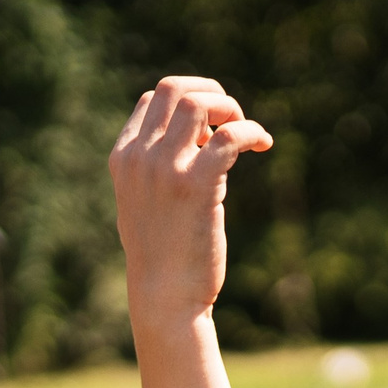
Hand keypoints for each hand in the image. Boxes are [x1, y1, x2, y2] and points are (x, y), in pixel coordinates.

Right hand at [110, 76, 273, 332]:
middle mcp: (140, 158)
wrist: (164, 298)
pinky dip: (252, 131)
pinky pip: (230, 137)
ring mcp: (166, 169)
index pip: (153, 100)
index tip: (209, 132)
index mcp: (123, 158)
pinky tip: (263, 145)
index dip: (186, 103)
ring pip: (200, 103)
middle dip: (210, 93)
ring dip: (230, 109)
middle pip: (173, 88)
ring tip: (247, 133)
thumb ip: (156, 171)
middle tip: (232, 119)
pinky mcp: (197, 185)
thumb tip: (201, 144)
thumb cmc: (161, 258)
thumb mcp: (144, 205)